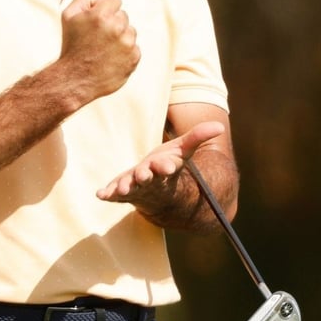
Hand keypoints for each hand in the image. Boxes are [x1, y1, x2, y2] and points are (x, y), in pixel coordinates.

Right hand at [58, 0, 139, 101]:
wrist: (75, 79)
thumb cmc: (71, 46)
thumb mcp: (68, 16)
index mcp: (100, 15)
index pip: (114, 0)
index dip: (105, 8)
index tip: (98, 19)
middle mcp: (116, 27)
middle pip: (123, 15)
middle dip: (112, 22)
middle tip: (98, 36)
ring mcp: (127, 44)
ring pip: (130, 31)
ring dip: (120, 36)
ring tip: (105, 48)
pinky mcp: (134, 58)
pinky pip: (134, 47)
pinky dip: (125, 51)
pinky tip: (111, 57)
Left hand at [96, 120, 225, 203]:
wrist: (156, 191)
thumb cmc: (167, 166)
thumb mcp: (182, 151)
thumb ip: (197, 137)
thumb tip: (220, 125)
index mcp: (164, 170)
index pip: (166, 168)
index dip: (165, 166)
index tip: (167, 165)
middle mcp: (149, 180)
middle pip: (147, 179)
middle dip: (145, 177)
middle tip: (143, 175)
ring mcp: (134, 188)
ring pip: (131, 189)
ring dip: (126, 188)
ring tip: (123, 189)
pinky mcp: (120, 192)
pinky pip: (113, 195)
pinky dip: (107, 195)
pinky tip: (100, 194)